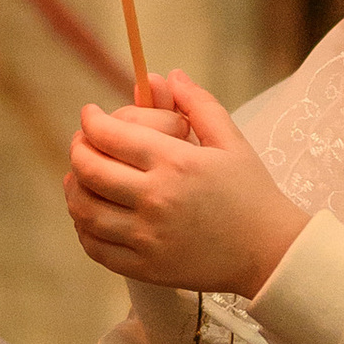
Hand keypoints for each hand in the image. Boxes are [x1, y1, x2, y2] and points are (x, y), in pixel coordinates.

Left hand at [65, 72, 306, 294]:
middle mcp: (155, 199)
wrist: (270, 252)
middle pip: (89, 169)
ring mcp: (147, 237)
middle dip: (78, 149)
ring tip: (79, 177)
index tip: (90, 115)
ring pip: (85, 210)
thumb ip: (198, 104)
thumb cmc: (252, 193)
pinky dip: (84, 228)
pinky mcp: (145, 267)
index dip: (91, 121)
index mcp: (176, 163)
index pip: (110, 135)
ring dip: (74, 189)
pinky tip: (91, 215)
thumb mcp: (231, 141)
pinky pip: (96, 247)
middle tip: (82, 143)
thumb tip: (166, 76)